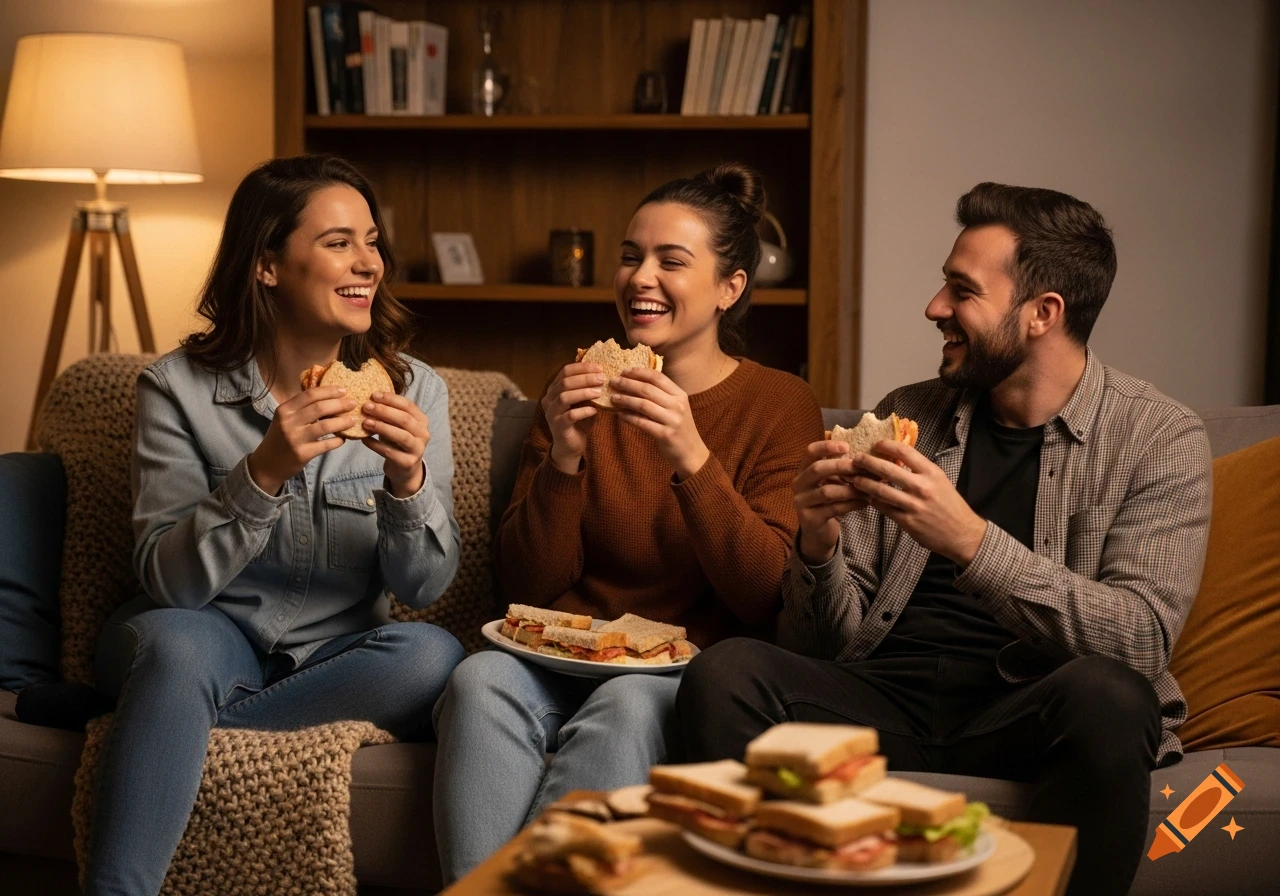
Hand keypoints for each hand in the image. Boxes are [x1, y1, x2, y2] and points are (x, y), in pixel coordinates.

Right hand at [248, 386, 356, 494]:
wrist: (267, 464)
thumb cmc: (280, 438)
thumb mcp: (285, 419)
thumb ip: (302, 408)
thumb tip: (329, 396)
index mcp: (284, 410)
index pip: (310, 394)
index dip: (329, 391)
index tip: (343, 390)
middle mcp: (288, 422)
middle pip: (320, 408)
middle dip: (340, 404)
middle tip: (353, 403)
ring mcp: (295, 438)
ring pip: (325, 426)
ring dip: (342, 422)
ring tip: (352, 420)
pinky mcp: (302, 454)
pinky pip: (326, 445)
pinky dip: (338, 440)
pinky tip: (343, 439)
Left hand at [360, 391, 430, 497]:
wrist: (405, 468)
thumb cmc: (397, 441)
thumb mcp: (397, 425)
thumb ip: (389, 413)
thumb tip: (370, 398)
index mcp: (422, 420)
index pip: (408, 405)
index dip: (391, 399)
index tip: (374, 395)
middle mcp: (423, 434)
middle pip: (404, 419)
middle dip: (384, 411)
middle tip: (366, 406)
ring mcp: (418, 449)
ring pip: (400, 436)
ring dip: (381, 427)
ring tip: (365, 422)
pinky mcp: (408, 462)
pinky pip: (390, 452)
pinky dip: (375, 445)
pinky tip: (364, 439)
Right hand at [542, 362, 605, 474]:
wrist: (571, 446)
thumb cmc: (579, 421)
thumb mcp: (583, 401)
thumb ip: (587, 388)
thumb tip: (601, 372)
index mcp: (554, 389)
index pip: (565, 371)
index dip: (582, 367)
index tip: (599, 368)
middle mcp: (549, 399)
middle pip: (565, 382)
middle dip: (585, 378)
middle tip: (602, 378)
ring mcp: (552, 413)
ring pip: (565, 397)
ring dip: (584, 392)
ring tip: (599, 392)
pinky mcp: (558, 427)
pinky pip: (570, 415)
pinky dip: (584, 411)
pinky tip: (595, 410)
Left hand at [608, 367, 709, 480]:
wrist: (691, 452)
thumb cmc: (679, 428)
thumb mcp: (676, 407)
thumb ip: (661, 395)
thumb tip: (635, 382)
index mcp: (680, 395)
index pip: (657, 377)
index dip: (639, 372)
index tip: (624, 371)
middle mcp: (677, 405)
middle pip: (648, 389)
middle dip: (628, 384)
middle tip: (613, 381)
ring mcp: (672, 420)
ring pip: (643, 405)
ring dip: (625, 400)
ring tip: (613, 398)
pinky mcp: (665, 434)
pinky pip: (642, 423)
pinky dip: (629, 417)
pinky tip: (619, 415)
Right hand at [792, 440, 866, 564]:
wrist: (818, 532)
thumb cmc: (828, 502)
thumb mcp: (831, 483)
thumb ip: (842, 471)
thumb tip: (869, 458)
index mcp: (803, 471)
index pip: (810, 452)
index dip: (826, 446)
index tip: (847, 446)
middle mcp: (798, 485)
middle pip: (817, 469)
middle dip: (840, 466)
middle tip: (860, 467)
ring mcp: (801, 502)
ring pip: (827, 491)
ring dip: (851, 489)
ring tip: (869, 488)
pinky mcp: (810, 519)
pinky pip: (834, 509)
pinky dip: (852, 504)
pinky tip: (865, 503)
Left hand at [847, 440, 987, 565]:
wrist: (962, 533)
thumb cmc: (950, 505)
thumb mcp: (940, 480)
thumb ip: (920, 470)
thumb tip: (897, 458)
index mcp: (931, 473)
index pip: (905, 452)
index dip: (887, 446)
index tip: (876, 444)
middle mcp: (922, 487)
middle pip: (887, 470)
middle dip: (867, 462)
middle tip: (856, 459)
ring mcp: (913, 505)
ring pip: (881, 491)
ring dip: (864, 483)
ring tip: (854, 478)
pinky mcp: (907, 522)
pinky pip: (884, 508)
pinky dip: (873, 501)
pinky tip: (867, 497)